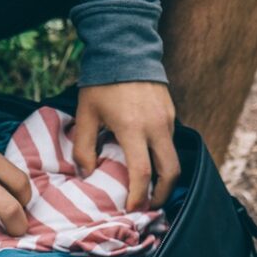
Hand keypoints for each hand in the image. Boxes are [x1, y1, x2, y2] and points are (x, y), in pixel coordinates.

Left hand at [72, 82, 179, 210]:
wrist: (126, 47)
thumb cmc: (101, 82)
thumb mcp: (85, 114)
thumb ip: (83, 147)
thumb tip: (87, 174)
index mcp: (133, 128)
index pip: (142, 172)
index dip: (138, 195)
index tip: (132, 208)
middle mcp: (156, 126)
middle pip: (170, 172)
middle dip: (162, 194)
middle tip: (149, 206)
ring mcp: (167, 119)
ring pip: (173, 158)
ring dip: (164, 178)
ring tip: (149, 189)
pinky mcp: (170, 112)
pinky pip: (169, 142)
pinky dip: (162, 158)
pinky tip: (148, 162)